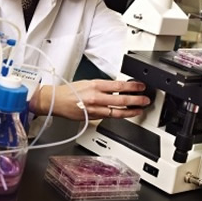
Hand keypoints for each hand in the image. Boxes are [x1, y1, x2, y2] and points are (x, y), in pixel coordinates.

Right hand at [30, 79, 150, 120]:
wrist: (56, 101)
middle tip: (145, 100)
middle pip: (121, 100)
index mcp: (95, 85)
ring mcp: (95, 109)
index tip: (141, 87)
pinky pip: (109, 117)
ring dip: (130, 111)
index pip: (118, 85)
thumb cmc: (70, 91)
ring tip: (139, 110)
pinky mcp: (92, 118)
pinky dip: (118, 115)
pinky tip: (125, 114)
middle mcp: (96, 97)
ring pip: (117, 112)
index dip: (132, 87)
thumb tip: (117, 89)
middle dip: (136, 100)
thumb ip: (103, 87)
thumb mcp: (88, 83)